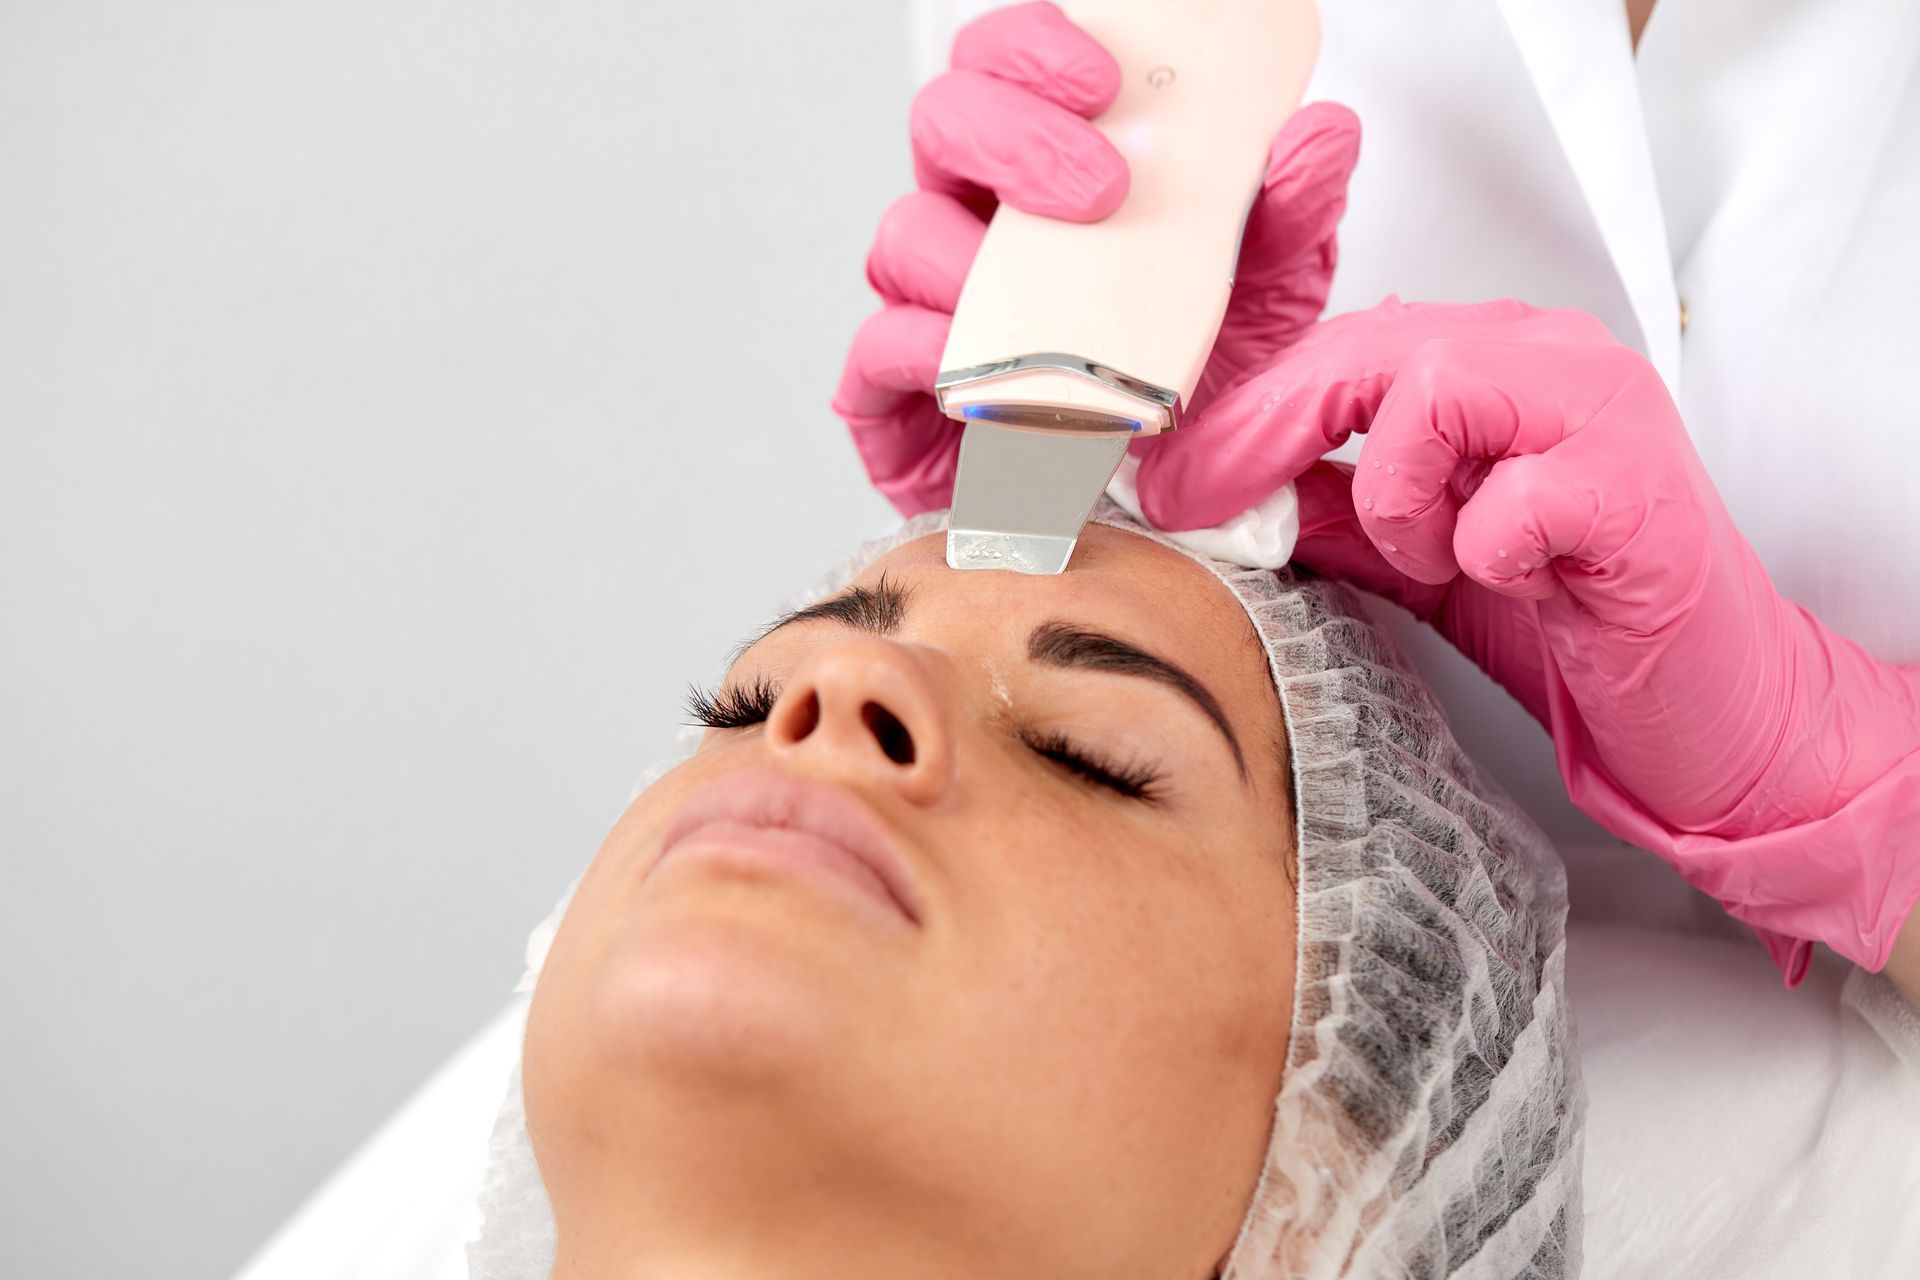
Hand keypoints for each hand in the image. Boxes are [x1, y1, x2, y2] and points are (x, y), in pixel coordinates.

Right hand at [832, 0, 1359, 515]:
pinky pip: (878, 349)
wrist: (1143, 514)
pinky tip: (974, 364)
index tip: (1104, 79)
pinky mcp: (892, 389)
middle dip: (1012, 138)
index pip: (1006, 63)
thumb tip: (1323, 135)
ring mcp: (924, 296)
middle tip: (1100, 190)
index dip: (1033, 48)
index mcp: (1042, 165)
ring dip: (968, 256)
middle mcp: (973, 215)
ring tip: (1042, 301)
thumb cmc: (1175, 380)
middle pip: (943, 121)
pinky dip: (923, 350)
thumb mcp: (1259, 293)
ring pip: (904, 234)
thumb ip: (1286, 213)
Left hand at [1154, 298, 1919, 976]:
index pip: (1343, 338)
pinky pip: (1514, 493)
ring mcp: (1602, 410)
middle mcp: (1549, 359)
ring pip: (1434, 389)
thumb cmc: (1571, 619)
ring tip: (1443, 554)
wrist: (1703, 707)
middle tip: (1199, 501)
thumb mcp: (1415, 555)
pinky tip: (1520, 575)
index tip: (1170, 468)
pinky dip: (1487, 545)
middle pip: (1368, 347)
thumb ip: (1333, 510)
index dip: (1245, 396)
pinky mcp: (1635, 488)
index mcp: (1494, 362)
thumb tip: (1218, 491)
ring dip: (1401, 494)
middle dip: (1264, 433)